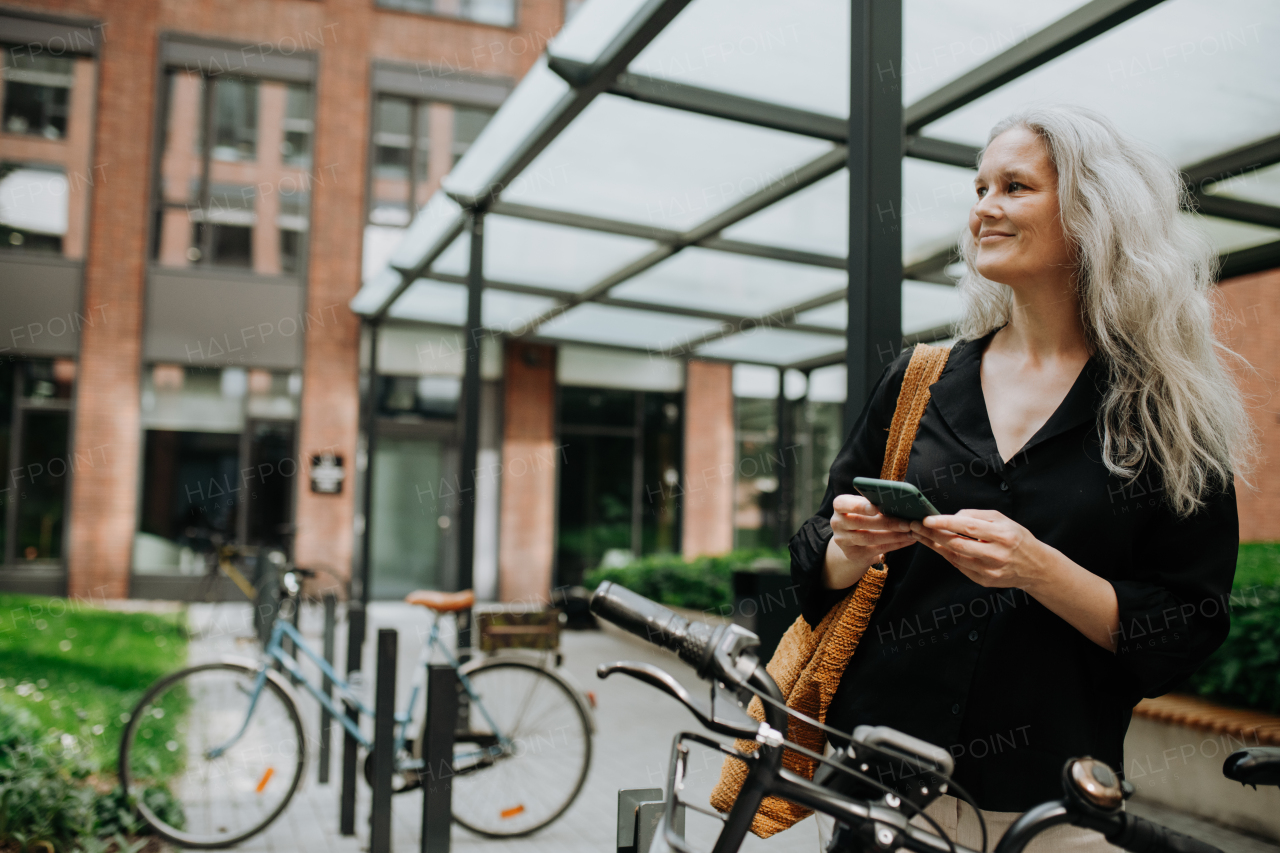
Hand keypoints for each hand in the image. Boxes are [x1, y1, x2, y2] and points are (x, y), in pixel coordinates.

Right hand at [829, 494, 915, 569]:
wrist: (852, 540)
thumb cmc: (863, 515)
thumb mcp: (863, 506)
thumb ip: (874, 502)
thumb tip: (899, 503)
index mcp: (840, 506)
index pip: (843, 504)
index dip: (859, 506)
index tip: (875, 508)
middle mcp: (837, 523)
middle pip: (860, 522)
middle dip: (886, 523)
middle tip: (906, 523)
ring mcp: (843, 540)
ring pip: (869, 538)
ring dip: (893, 536)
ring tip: (910, 532)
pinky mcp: (853, 554)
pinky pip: (877, 550)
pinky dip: (895, 544)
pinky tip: (908, 540)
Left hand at [907, 510, 1048, 589]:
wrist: (1036, 567)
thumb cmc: (1017, 538)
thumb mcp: (1003, 520)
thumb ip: (977, 516)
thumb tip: (952, 517)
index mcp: (1002, 535)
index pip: (968, 527)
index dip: (945, 523)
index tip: (927, 519)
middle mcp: (996, 555)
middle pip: (957, 544)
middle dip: (933, 535)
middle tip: (915, 526)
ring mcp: (990, 571)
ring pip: (955, 557)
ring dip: (935, 546)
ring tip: (920, 535)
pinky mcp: (985, 581)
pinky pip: (960, 567)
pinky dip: (947, 556)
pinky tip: (935, 547)